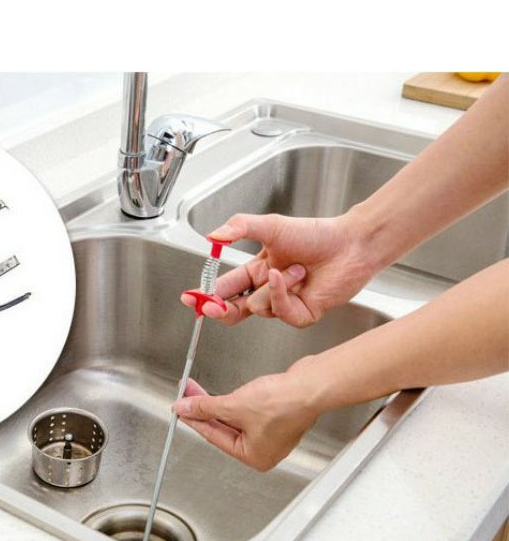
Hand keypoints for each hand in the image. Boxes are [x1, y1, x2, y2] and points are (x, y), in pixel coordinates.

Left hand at [173, 371, 321, 471]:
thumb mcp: (233, 405)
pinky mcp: (278, 415)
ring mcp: (272, 432)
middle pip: (223, 428)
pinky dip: (234, 401)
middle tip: (187, 395)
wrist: (311, 385)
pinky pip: (247, 410)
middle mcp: (264, 449)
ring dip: (216, 404)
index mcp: (254, 456)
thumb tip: (186, 408)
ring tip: (198, 390)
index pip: (213, 436)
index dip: (194, 419)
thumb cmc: (283, 403)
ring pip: (235, 418)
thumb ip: (205, 407)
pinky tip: (222, 392)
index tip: (181, 408)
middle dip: (204, 409)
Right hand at [181, 211, 375, 327]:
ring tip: (295, 268)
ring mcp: (284, 304)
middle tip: (210, 305)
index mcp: (256, 271)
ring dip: (272, 286)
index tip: (190, 297)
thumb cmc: (316, 234)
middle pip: (232, 309)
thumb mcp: (271, 226)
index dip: (206, 294)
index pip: (224, 288)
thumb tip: (213, 235)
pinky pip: (280, 314)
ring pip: (258, 308)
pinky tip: (293, 279)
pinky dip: (283, 295)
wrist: (350, 244)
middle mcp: (267, 289)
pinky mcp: (301, 314)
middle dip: (218, 308)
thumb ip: (239, 228)